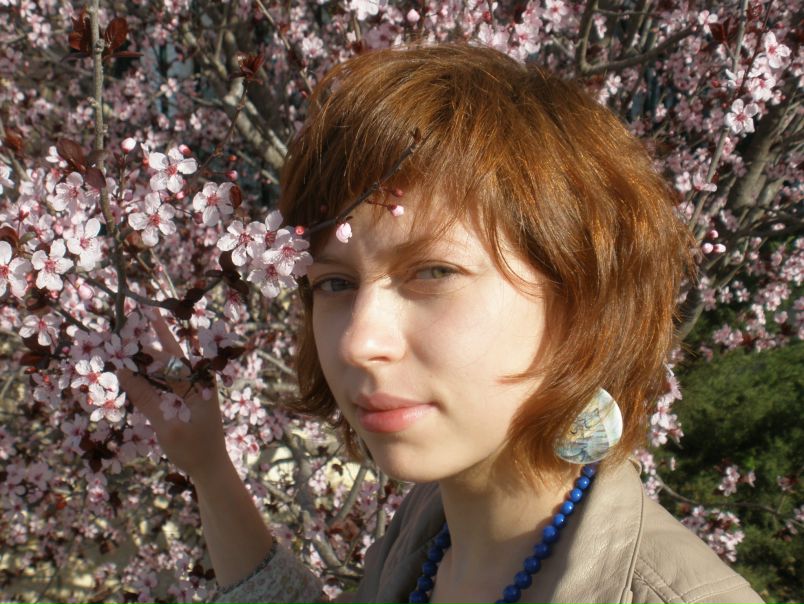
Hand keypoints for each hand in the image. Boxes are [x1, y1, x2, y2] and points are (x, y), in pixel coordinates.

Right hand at [117, 313, 229, 478]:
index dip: (149, 344)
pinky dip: (153, 372)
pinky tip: (138, 366)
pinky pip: (169, 379)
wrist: (212, 468)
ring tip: (133, 335)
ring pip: (170, 365)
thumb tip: (123, 372)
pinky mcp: (189, 398)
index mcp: (200, 385)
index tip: (130, 329)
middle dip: (154, 337)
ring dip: (152, 354)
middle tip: (137, 315)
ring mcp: (195, 389)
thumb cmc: (193, 451)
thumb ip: (146, 399)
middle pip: (172, 354)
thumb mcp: (167, 426)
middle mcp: (200, 381)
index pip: (170, 358)